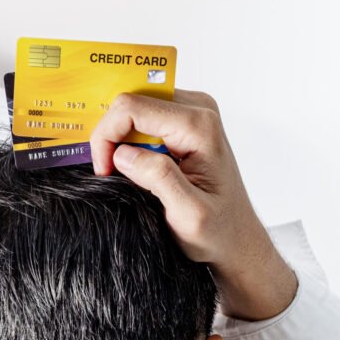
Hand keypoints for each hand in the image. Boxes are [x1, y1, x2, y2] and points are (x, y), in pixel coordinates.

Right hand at [90, 90, 297, 319]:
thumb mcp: (188, 214)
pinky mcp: (183, 123)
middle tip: (109, 173)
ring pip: (133, 108)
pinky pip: (142, 118)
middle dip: (110, 137)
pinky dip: (129, 142)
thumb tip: (123, 154)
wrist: (235, 236)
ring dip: (119, 140)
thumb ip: (159, 179)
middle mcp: (197, 110)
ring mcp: (190, 113)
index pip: (132, 108)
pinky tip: (136, 167)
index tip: (104, 170)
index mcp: (198, 127)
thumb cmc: (217, 230)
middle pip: (130, 102)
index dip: (107, 136)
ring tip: (124, 173)